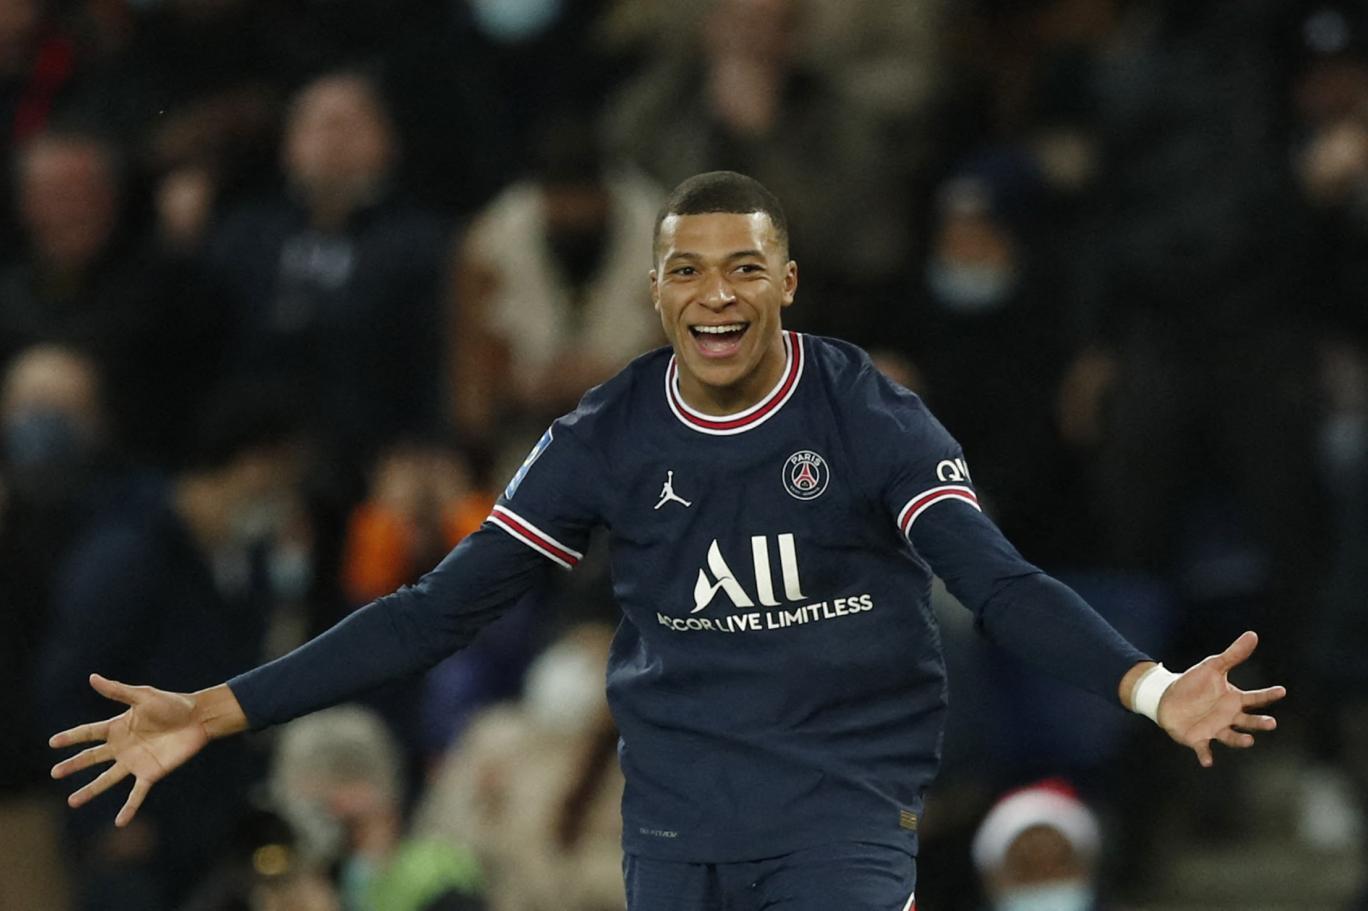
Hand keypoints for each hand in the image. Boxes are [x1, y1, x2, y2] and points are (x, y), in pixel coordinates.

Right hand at [49, 675, 219, 826]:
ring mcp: (135, 762)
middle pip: (92, 758)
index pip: (89, 733)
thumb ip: (117, 691)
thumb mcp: (143, 696)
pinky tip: (119, 822)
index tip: (52, 742)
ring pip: (107, 779)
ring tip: (72, 802)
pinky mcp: (151, 773)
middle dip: (74, 765)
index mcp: (118, 727)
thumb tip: (92, 677)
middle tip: (55, 773)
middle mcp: (123, 746)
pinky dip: (129, 808)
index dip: (71, 737)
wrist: (199, 718)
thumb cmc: (172, 704)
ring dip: (90, 791)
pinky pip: (137, 794)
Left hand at [1156, 631, 1285, 767]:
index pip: (1256, 698)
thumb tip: (1253, 634)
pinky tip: (1208, 760)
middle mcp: (1229, 717)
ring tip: (1249, 740)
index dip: (1268, 695)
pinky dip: (1206, 755)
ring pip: (1232, 737)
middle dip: (1260, 723)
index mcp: (1234, 700)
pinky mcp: (1198, 739)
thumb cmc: (1194, 683)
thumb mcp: (1213, 666)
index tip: (1281, 690)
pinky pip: (1204, 749)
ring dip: (1240, 740)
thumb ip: (1233, 654)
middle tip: (1271, 723)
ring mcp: (1215, 729)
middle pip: (1249, 721)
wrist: (1168, 697)